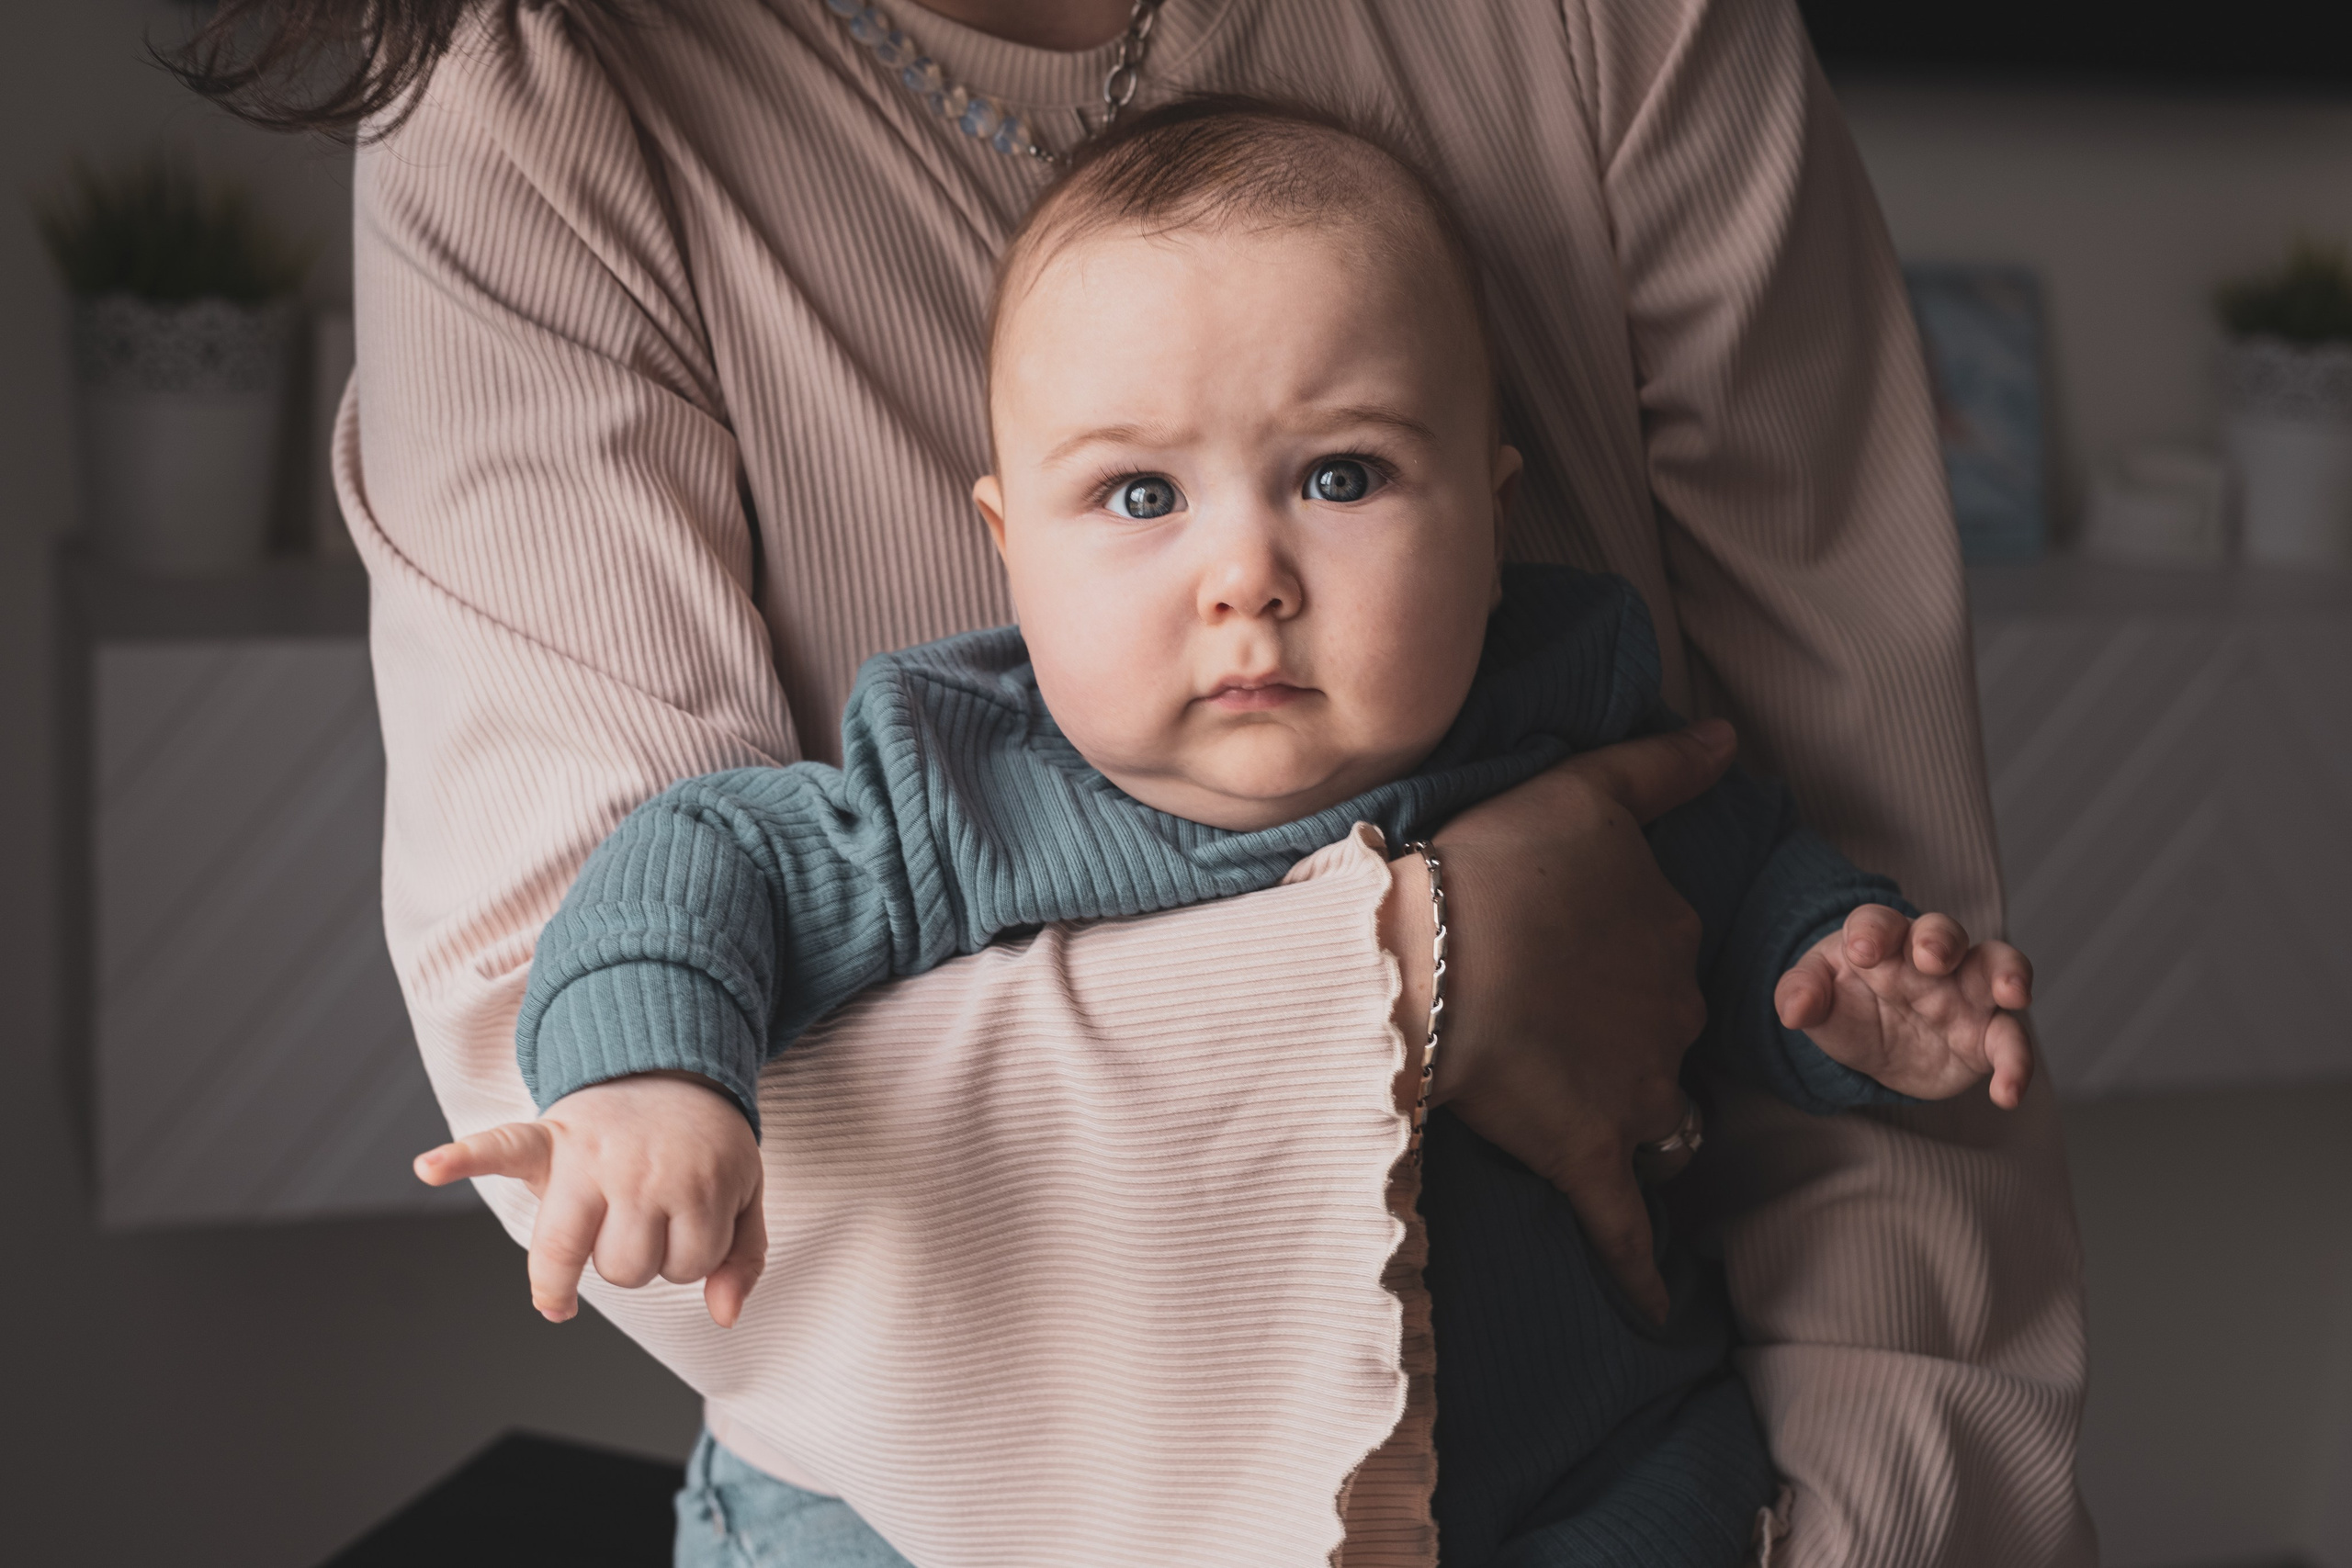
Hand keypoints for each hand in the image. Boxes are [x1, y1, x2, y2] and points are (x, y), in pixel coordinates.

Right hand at [413, 1071, 765, 1327]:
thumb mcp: (744, 1194)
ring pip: (568, 1255)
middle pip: (624, 1270)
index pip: (686, 1266)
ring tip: (603, 1226)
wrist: (672, 1070)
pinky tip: (431, 1167)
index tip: (695, 1223)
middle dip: (642, 1259)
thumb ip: (742, 1257)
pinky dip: (459, 1158)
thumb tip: (724, 1316)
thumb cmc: (702, 1146)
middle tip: (648, 1216)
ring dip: (582, 1263)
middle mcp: (636, 1170)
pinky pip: (495, 1147)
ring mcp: (587, 1155)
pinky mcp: (547, 1139)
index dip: (694, 1255)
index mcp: (695, 1180)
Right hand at [1389, 718, 1735, 1322]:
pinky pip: (1629, 1229)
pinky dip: (1643, 1271)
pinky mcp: (1591, 1154)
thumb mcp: (1583, 789)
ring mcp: (1636, 1091)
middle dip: (1637, 1037)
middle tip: (1566, 1026)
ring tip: (1601, 1128)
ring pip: (1665, 1121)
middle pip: (1671, 1035)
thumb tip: (1728, 737)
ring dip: (1646, 1128)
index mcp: (1668, 932)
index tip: (1582, 952)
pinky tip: (1656, 1310)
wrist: (1432, 955)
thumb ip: (1662, 767)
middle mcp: (1671, 1014)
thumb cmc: (1494, 864)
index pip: (1670, 951)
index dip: (1630, 954)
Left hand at [1774, 905, 2034, 1108]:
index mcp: (1881, 940)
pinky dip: (2017, 1063)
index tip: (1861, 952)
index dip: (1872, 931)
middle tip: (1931, 958)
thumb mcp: (1815, 997)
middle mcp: (1929, 958)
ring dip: (2008, 974)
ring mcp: (1965, 992)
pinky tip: (2007, 1092)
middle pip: (1944, 931)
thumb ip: (1801, 993)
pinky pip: (2010, 1041)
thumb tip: (1793, 1009)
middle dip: (1940, 939)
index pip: (1878, 921)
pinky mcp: (1986, 1034)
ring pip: (1997, 966)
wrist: (1873, 1045)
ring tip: (2013, 993)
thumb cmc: (1845, 1003)